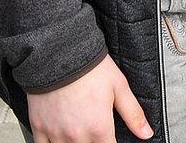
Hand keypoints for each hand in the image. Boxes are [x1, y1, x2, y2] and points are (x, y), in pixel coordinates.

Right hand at [27, 54, 152, 141]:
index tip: (109, 138)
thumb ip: (133, 113)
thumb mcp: (118, 86)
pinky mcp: (39, 127)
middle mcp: (76, 135)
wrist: (57, 52)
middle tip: (93, 131)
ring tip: (78, 132)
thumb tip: (146, 133)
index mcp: (99, 127)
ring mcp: (56, 133)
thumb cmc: (88, 66)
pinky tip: (59, 136)